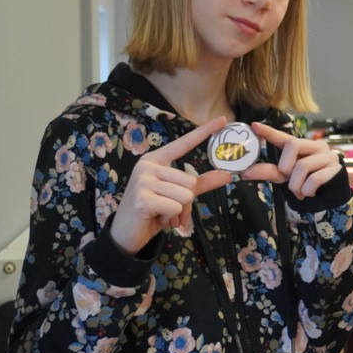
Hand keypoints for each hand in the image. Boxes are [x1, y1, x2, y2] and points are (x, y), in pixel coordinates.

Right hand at [111, 116, 231, 255]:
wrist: (126, 233)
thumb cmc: (153, 210)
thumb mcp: (178, 194)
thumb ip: (201, 183)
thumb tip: (227, 175)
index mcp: (156, 159)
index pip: (184, 143)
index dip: (204, 131)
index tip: (223, 119)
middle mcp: (148, 166)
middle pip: (190, 181)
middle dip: (186, 200)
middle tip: (169, 208)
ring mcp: (143, 181)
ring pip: (186, 195)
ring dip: (179, 210)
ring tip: (162, 213)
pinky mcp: (143, 199)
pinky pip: (176, 207)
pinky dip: (172, 217)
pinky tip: (157, 218)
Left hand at [242, 123, 342, 198]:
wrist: (329, 197)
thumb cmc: (306, 182)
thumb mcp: (285, 176)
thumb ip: (268, 171)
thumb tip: (245, 173)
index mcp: (301, 146)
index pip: (284, 137)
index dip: (269, 131)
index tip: (254, 125)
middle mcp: (315, 146)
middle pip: (293, 145)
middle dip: (285, 166)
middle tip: (289, 179)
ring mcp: (327, 156)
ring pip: (302, 166)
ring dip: (296, 185)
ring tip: (300, 192)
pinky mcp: (335, 168)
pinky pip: (314, 179)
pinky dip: (307, 190)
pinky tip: (311, 193)